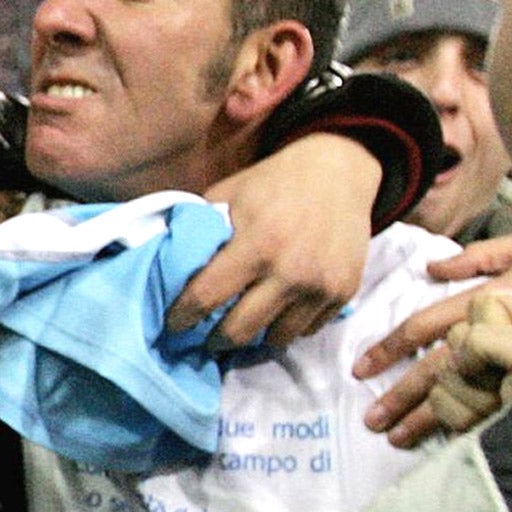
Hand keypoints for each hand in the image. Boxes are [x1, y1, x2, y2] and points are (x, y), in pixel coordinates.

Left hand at [168, 132, 378, 347]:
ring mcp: (320, 286)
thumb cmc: (272, 182)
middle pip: (239, 330)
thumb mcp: (228, 195)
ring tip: (240, 330)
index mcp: (256, 243)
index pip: (206, 296)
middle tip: (204, 340)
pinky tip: (275, 316)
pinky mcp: (343, 292)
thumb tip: (167, 265)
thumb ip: (201, 231)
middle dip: (215, 341)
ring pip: (276, 338)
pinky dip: (288, 327)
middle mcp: (290, 270)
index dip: (183, 316)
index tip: (172, 325)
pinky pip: (307, 330)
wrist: (338, 170)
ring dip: (254, 338)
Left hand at [358, 232, 511, 444]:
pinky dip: (464, 427)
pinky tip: (443, 442)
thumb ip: (479, 257)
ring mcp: (511, 367)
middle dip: (400, 397)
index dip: (389, 347)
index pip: (422, 327)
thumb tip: (434, 266)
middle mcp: (492, 337)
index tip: (361, 368)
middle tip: (371, 421)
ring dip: (426, 420)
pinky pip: (488, 412)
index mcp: (482, 305)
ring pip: (457, 398)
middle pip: (434, 371)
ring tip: (397, 438)